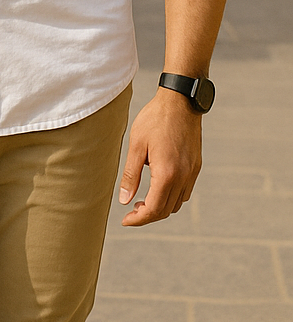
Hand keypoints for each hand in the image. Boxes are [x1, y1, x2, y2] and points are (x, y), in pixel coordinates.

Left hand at [118, 88, 202, 225]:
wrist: (181, 101)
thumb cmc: (155, 119)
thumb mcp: (136, 145)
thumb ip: (131, 175)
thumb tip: (124, 200)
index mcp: (167, 174)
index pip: (153, 209)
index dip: (138, 219)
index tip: (125, 220)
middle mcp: (183, 177)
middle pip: (166, 210)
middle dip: (148, 215)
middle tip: (131, 210)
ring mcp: (192, 172)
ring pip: (177, 203)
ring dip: (161, 207)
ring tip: (143, 199)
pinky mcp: (196, 166)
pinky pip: (185, 192)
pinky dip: (171, 197)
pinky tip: (159, 186)